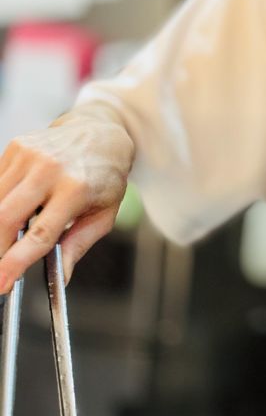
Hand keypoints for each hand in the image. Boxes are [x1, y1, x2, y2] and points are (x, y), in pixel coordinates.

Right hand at [0, 104, 134, 292]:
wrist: (101, 132)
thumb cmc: (105, 176)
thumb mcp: (104, 214)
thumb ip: (79, 246)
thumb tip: (61, 277)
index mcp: (76, 189)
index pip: (40, 234)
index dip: (16, 261)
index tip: (2, 282)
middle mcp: (50, 169)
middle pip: (6, 219)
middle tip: (1, 267)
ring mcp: (30, 155)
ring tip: (11, 237)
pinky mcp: (17, 147)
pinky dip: (0, 203)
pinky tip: (14, 209)